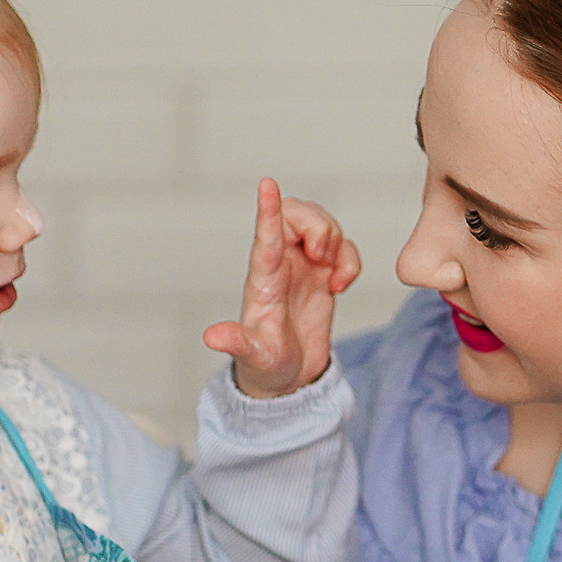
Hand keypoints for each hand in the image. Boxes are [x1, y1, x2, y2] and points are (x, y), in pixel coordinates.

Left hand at [204, 179, 359, 397]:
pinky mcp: (322, 272)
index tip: (267, 184)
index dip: (268, 210)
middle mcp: (280, 264)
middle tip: (321, 257)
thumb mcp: (254, 357)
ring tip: (332, 277)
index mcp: (262, 279)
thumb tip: (212, 337)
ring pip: (322, 223)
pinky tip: (340, 285)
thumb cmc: (266, 365)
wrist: (290, 377)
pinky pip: (343, 246)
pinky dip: (350, 260)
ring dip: (337, 243)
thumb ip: (237, 343)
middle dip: (318, 227)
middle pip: (298, 214)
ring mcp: (302, 265)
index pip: (265, 237)